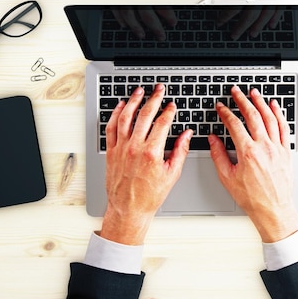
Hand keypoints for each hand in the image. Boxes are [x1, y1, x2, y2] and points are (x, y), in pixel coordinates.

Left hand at [100, 84, 192, 244]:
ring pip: (126, 117)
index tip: (172, 105)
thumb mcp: (172, 174)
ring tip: (139, 91)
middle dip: (154, 98)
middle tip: (158, 89)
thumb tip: (187, 134)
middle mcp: (135, 148)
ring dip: (133, 101)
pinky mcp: (111, 152)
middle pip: (145, 115)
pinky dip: (115, 114)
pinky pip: (111, 128)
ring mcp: (121, 148)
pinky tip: (121, 106)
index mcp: (152, 152)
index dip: (169, 111)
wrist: (129, 209)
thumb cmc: (150, 195)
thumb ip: (181, 151)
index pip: (162, 123)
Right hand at [112, 7, 177, 40]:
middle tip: (161, 37)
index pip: (161, 5)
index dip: (168, 15)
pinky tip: (124, 25)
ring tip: (142, 35)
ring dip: (136, 27)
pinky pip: (115, 9)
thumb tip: (169, 1)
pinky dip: (119, 18)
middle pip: (147, 14)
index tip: (173, 23)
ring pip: (129, 14)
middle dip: (155, 27)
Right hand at [208, 86, 297, 242]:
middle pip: (252, 115)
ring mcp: (277, 148)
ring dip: (261, 102)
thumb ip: (218, 155)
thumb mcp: (227, 178)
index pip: (234, 125)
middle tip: (236, 91)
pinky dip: (279, 114)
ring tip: (254, 93)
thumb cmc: (251, 197)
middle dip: (242, 100)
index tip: (220, 107)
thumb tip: (213, 139)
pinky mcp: (286, 151)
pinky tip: (274, 106)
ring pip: (269, 118)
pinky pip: (283, 128)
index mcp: (247, 152)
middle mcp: (264, 147)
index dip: (225, 113)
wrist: (273, 209)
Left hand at [216, 7, 283, 40]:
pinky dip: (276, 19)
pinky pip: (279, 9)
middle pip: (249, 15)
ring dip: (258, 26)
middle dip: (240, 27)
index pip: (234, 7)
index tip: (219, 23)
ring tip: (251, 34)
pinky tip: (271, 26)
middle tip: (234, 36)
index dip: (225, 17)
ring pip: (265, 15)